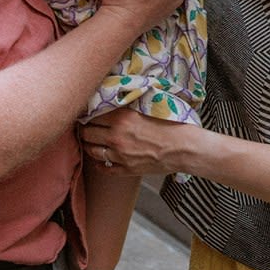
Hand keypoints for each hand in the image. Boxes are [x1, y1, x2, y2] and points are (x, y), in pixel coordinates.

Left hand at [81, 107, 204, 176]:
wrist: (184, 147)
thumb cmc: (170, 124)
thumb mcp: (146, 108)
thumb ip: (125, 106)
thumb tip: (111, 100)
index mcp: (121, 118)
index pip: (91, 115)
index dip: (87, 115)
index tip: (86, 114)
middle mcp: (117, 136)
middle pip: (87, 133)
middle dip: (85, 130)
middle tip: (85, 128)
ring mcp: (120, 155)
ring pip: (92, 151)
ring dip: (89, 146)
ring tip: (91, 142)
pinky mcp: (127, 169)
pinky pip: (105, 169)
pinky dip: (100, 165)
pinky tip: (101, 160)